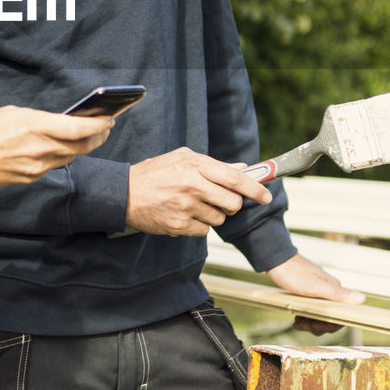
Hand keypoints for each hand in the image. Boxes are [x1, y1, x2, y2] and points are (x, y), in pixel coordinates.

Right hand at [0, 106, 111, 192]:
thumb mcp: (11, 113)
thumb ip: (38, 119)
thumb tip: (56, 123)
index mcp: (34, 126)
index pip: (78, 128)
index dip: (98, 124)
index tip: (108, 119)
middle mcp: (40, 149)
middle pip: (81, 146)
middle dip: (97, 137)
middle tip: (105, 128)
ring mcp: (36, 167)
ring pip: (69, 157)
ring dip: (81, 147)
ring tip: (87, 136)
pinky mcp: (30, 179)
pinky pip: (52, 166)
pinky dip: (59, 156)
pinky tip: (58, 148)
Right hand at [126, 147, 272, 236]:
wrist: (123, 193)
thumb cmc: (154, 173)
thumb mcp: (182, 159)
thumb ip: (213, 165)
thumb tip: (242, 170)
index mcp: (194, 165)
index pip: (234, 178)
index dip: (254, 188)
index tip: (265, 196)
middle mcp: (191, 185)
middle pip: (232, 203)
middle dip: (233, 205)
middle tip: (222, 201)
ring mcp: (184, 207)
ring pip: (219, 218)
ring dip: (213, 215)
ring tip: (195, 205)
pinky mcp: (178, 225)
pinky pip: (204, 231)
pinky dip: (199, 225)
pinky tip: (185, 215)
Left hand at [267, 252, 365, 334]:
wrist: (274, 259)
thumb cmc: (294, 272)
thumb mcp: (315, 286)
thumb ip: (338, 293)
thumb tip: (362, 299)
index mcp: (334, 289)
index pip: (342, 314)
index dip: (331, 324)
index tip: (316, 327)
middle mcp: (329, 291)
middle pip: (331, 316)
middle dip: (318, 325)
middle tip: (303, 325)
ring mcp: (318, 292)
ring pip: (320, 314)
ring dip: (310, 323)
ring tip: (298, 324)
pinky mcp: (307, 292)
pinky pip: (311, 310)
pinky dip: (304, 317)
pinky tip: (296, 319)